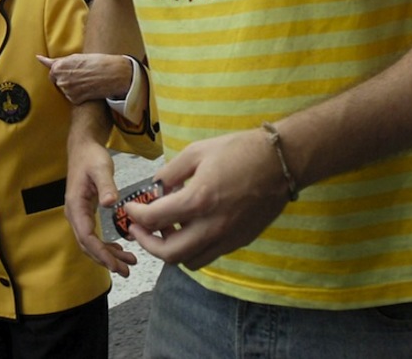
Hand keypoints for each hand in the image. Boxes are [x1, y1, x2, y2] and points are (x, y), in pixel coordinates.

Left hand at [37, 53, 131, 104]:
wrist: (113, 73)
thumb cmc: (96, 62)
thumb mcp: (76, 57)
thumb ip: (58, 61)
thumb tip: (39, 58)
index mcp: (59, 66)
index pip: (51, 70)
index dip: (57, 70)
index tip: (52, 65)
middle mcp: (60, 79)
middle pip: (58, 81)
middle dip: (66, 79)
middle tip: (81, 74)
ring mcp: (67, 90)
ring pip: (66, 90)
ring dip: (73, 87)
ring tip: (87, 80)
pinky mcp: (74, 99)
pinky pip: (73, 98)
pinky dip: (79, 95)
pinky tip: (89, 88)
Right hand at [64, 136, 137, 274]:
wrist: (83, 148)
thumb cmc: (91, 157)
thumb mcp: (101, 168)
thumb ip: (106, 185)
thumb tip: (110, 203)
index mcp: (76, 205)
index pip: (85, 236)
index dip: (100, 252)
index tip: (115, 264)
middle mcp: (74, 213)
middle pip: (87, 245)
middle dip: (105, 260)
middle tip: (126, 271)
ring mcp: (78, 214)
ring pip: (90, 243)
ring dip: (107, 256)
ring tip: (128, 264)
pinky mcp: (85, 213)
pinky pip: (93, 236)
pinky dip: (105, 246)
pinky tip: (120, 250)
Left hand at [124, 128, 290, 269]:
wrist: (281, 161)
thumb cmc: (239, 151)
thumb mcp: (196, 152)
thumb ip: (170, 172)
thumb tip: (156, 187)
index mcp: (198, 200)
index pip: (154, 219)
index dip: (136, 216)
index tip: (130, 209)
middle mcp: (213, 226)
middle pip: (169, 254)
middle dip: (147, 243)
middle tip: (139, 229)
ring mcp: (228, 237)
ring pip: (189, 261)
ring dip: (171, 250)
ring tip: (165, 229)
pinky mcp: (240, 240)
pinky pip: (209, 254)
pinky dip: (192, 248)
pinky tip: (189, 227)